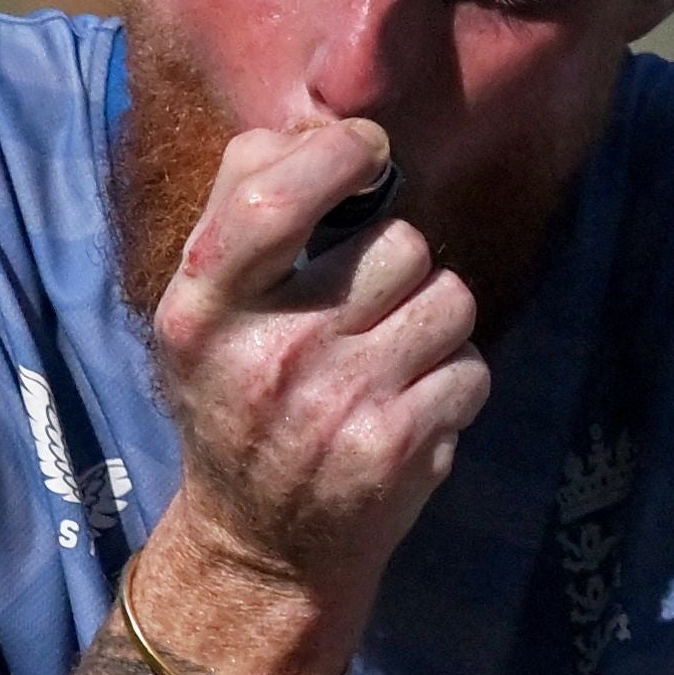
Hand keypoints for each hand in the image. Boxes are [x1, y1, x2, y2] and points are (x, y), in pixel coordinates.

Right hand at [131, 119, 491, 674]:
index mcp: (202, 309)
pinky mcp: (395, 445)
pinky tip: (410, 411)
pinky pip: (471, 368)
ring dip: (436, 323)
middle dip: (399, 267)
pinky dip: (455, 386)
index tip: (368, 152)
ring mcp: (335, 401)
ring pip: (450, 298)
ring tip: (392, 360)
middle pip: (398, 243)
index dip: (339, 153)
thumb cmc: (238, 405)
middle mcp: (266, 352)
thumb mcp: (202, 314)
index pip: (273, 194)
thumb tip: (316, 126)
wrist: (261, 548)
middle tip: (366, 312)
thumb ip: (243, 211)